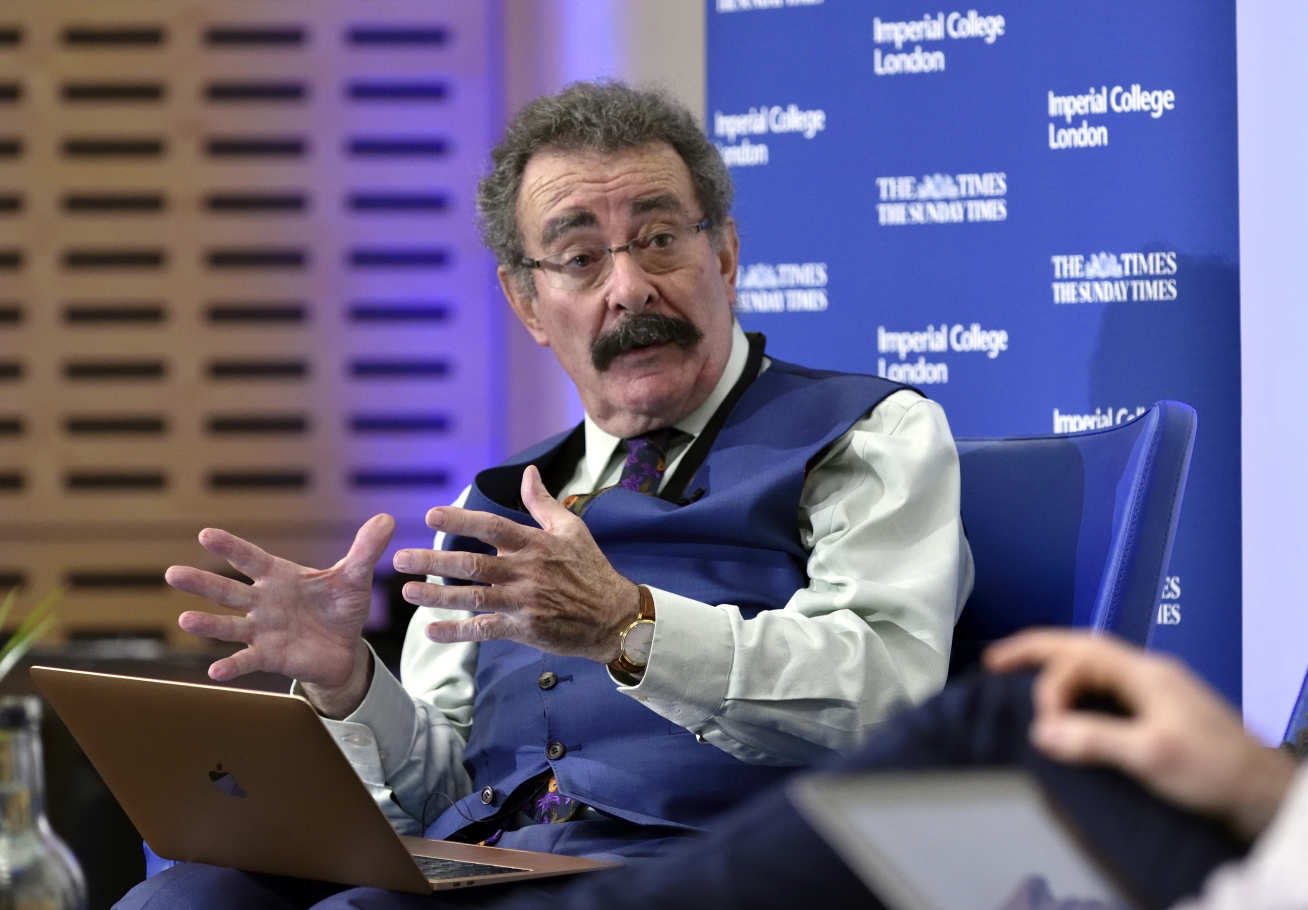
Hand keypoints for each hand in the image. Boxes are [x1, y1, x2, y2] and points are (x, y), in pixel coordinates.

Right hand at [165, 514, 394, 716]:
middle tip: (171, 573)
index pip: (250, 559)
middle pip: (227, 590)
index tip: (205, 534)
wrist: (344, 647)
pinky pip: (246, 661)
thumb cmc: (340, 606)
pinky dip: (231, 666)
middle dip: (201, 582)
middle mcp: (262, 602)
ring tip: (185, 620)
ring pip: (229, 626)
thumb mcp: (355, 577)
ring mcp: (262, 630)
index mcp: (279, 577)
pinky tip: (214, 670)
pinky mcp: (269, 656)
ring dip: (207, 624)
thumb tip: (387, 518)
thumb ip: (365, 550)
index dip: (230, 548)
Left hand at [393, 465, 641, 662]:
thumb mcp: (572, 529)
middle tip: (401, 559)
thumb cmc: (591, 570)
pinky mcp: (525, 629)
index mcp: (536, 544)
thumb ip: (543, 502)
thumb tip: (528, 472)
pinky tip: (431, 630)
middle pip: (473, 564)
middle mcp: (527, 572)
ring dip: (437, 596)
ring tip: (407, 592)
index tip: (431, 515)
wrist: (613, 617)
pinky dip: (457, 632)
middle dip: (434, 561)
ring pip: (474, 598)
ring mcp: (524, 602)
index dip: (462, 521)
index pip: (493, 527)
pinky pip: (485, 631)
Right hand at [985, 629, 1295, 839]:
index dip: (1049, 682)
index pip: (1080, 655)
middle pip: (1082, 648)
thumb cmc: (1213, 770)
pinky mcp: (1159, 714)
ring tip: (1020, 679)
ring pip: (1094, 667)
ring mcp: (1154, 692)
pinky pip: (1106, 689)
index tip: (1040, 722)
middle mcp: (1146, 674)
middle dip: (1036, 651)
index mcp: (1144, 672)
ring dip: (1056, 669)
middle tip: (995, 661)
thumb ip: (1094, 739)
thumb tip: (1041, 731)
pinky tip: (1066, 709)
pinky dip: (1076, 692)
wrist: (1262, 794)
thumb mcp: (1151, 754)